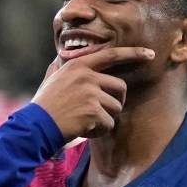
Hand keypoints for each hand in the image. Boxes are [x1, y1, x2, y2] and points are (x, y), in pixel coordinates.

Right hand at [33, 46, 152, 139]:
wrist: (35, 126)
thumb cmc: (42, 105)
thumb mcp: (49, 80)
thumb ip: (57, 69)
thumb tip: (56, 60)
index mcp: (79, 65)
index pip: (112, 55)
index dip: (133, 54)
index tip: (150, 54)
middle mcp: (87, 76)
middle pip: (120, 87)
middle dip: (117, 103)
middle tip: (104, 113)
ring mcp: (90, 93)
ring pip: (116, 108)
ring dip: (106, 120)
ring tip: (88, 122)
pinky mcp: (93, 111)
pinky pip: (109, 124)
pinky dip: (99, 132)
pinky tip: (84, 131)